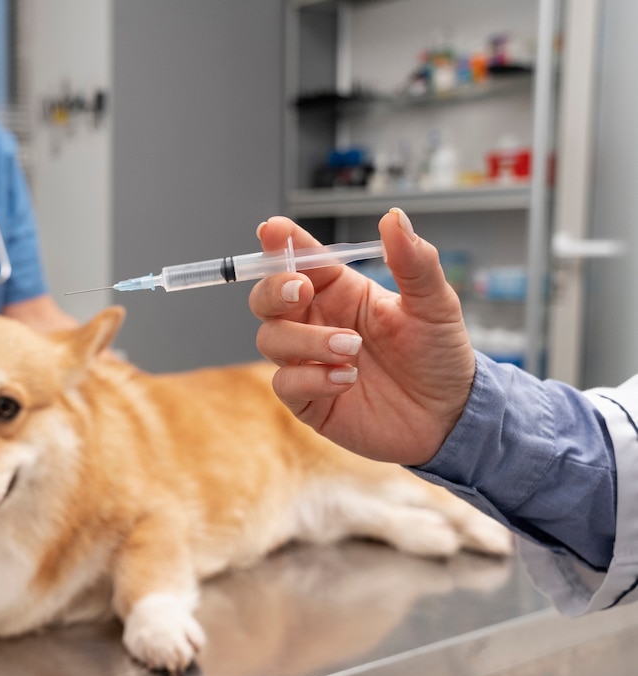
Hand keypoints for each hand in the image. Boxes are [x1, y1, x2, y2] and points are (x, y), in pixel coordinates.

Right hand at [248, 209, 475, 465]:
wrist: (449, 417)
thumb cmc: (439, 356)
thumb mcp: (435, 305)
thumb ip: (414, 262)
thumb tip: (394, 218)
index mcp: (340, 291)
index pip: (301, 259)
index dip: (281, 243)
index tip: (272, 229)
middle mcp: (317, 322)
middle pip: (266, 298)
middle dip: (274, 289)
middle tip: (302, 290)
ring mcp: (308, 361)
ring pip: (271, 339)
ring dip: (306, 340)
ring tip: (351, 349)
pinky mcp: (308, 399)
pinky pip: (285, 383)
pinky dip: (312, 378)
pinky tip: (346, 379)